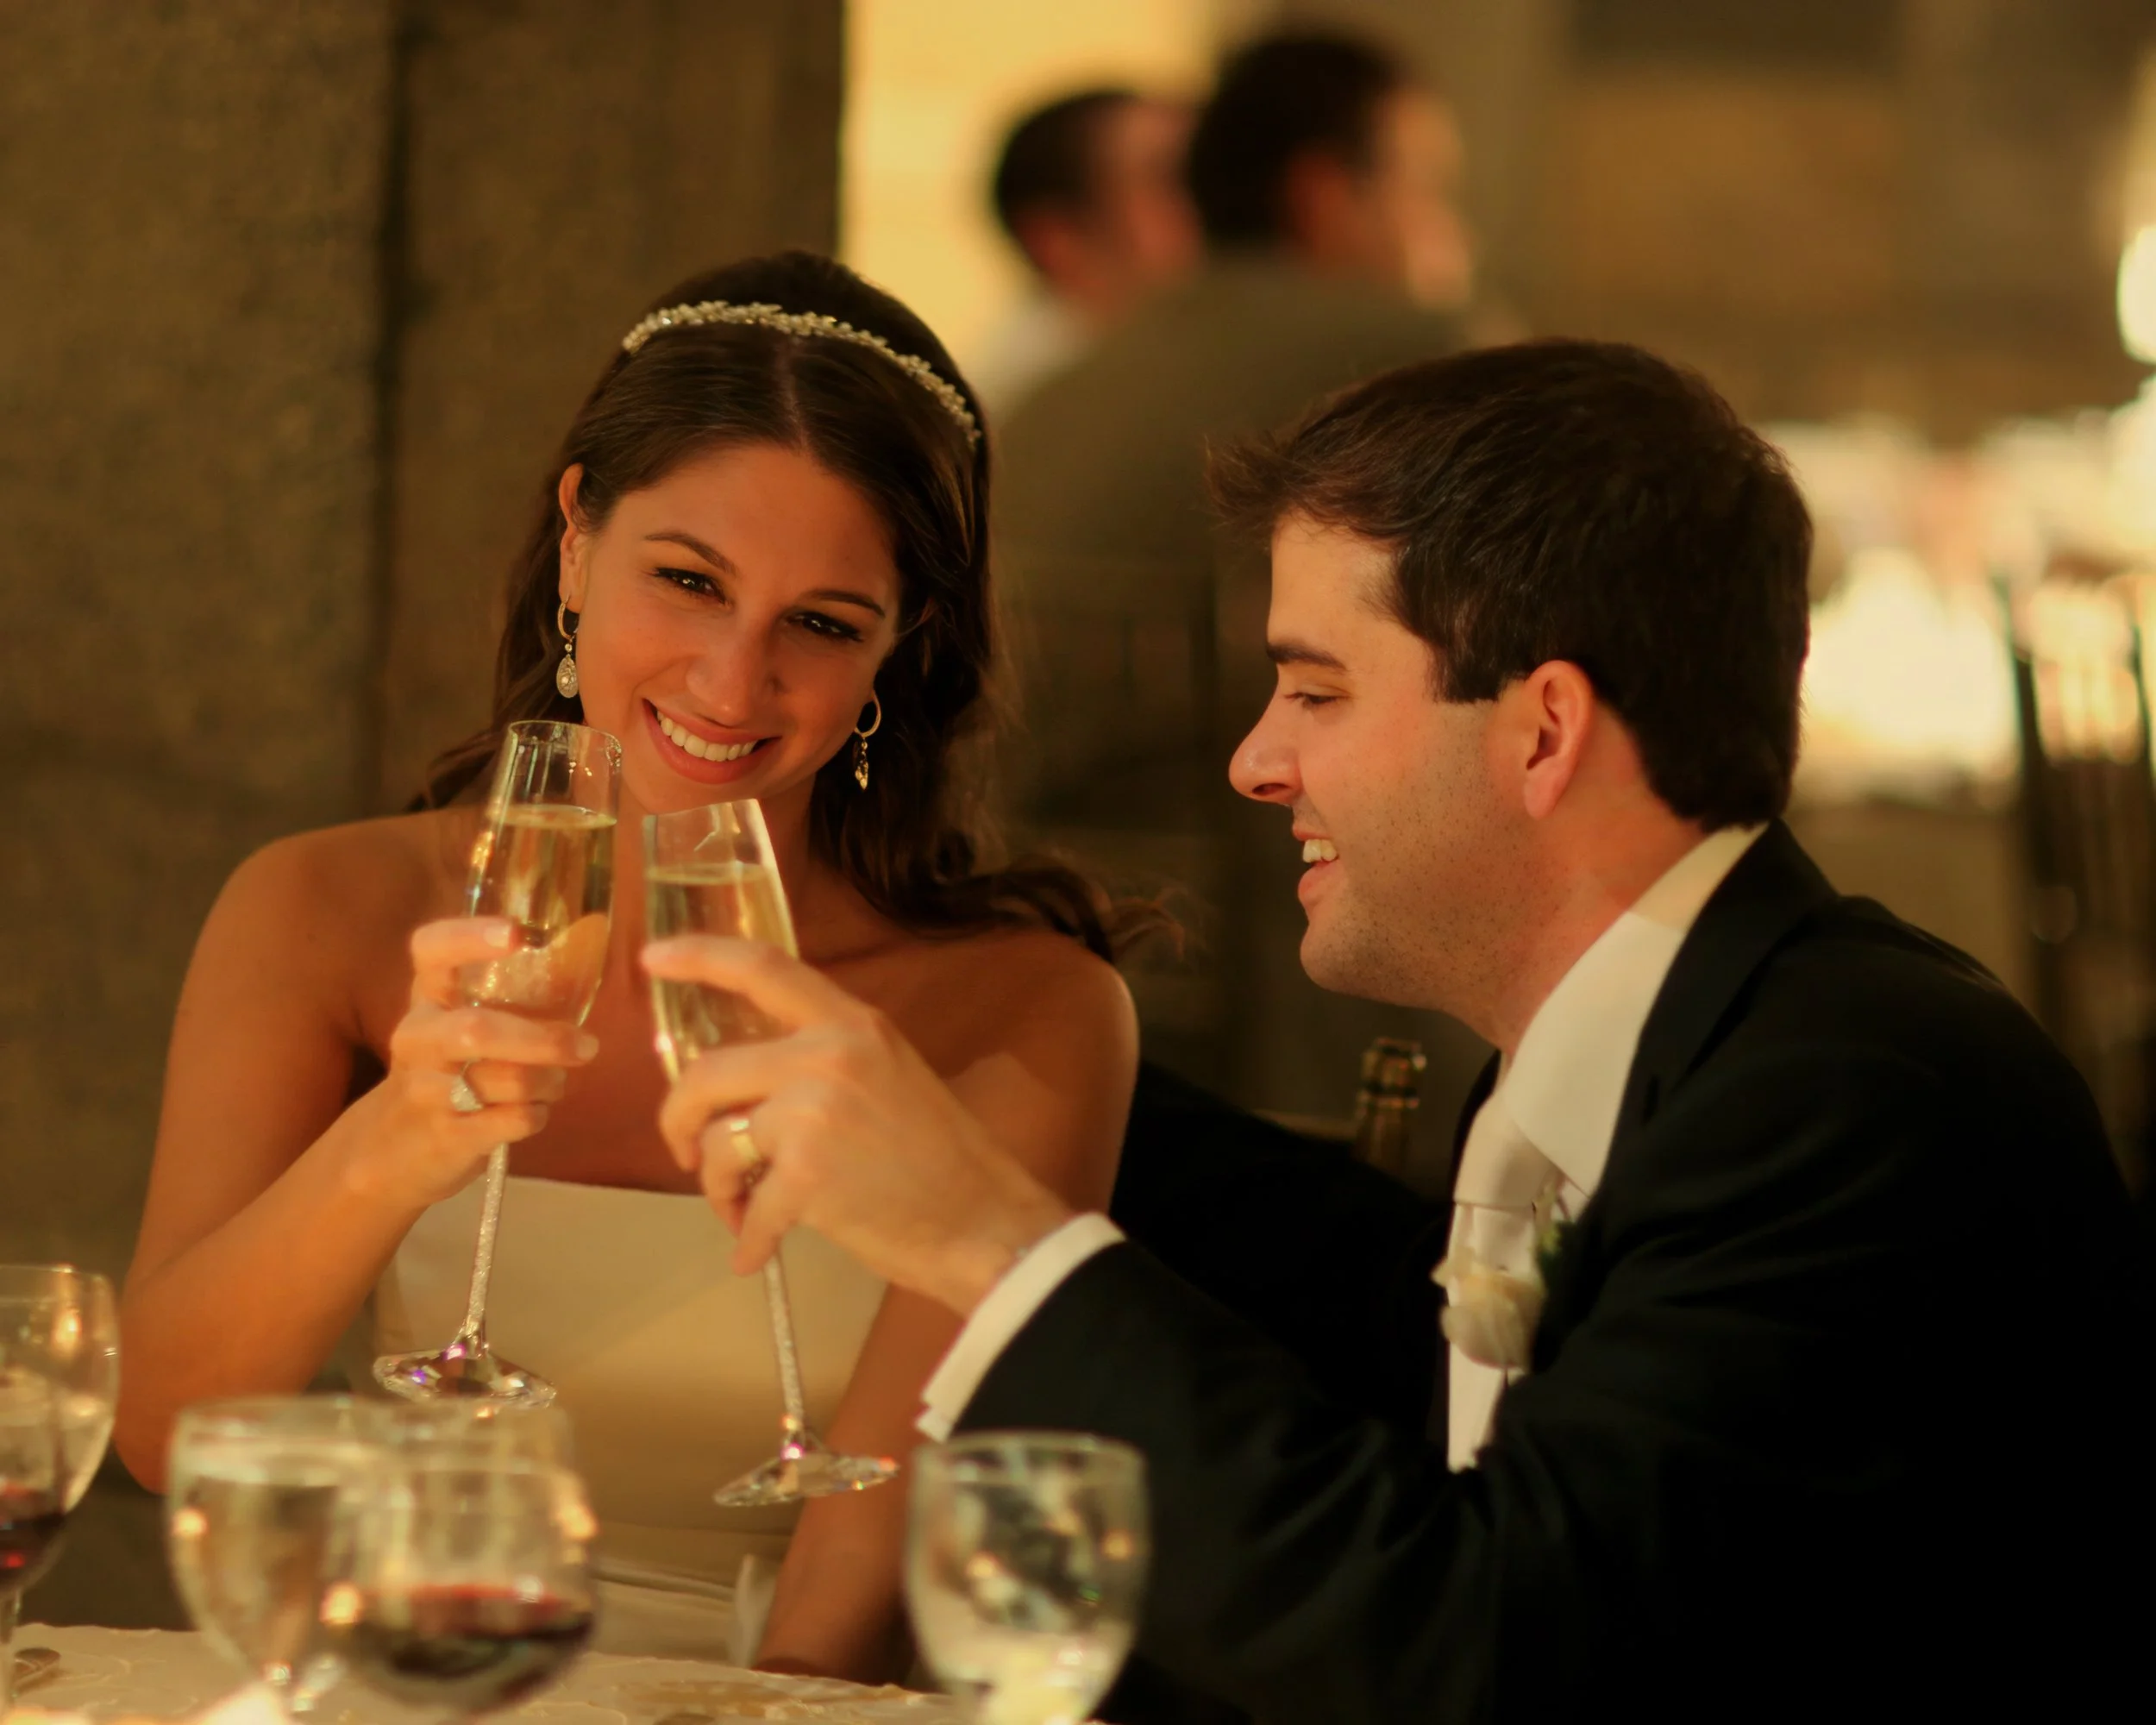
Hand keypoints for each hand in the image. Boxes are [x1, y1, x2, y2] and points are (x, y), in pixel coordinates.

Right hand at [343, 917, 596, 1211]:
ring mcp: (426, 1089)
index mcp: (428, 998)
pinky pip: (513, 1120)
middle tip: (587, 1046)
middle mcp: (419, 1037)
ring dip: (549, 1082)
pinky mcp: (446, 1134)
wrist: (390, 1148)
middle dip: (544, 1039)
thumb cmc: (446, 1071)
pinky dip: (537, 1115)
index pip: (431, 950)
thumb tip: (581, 967)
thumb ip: (505, 998)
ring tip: (555, 1082)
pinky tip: (532, 1112)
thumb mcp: (458, 1027)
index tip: (519, 934)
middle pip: (477, 1030)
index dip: (471, 936)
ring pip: (505, 1081)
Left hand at [643, 938, 1073, 1314]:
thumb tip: (744, 1085)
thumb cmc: (938, 1158)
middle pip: (707, 1072)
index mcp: (852, 1024)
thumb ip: (825, 1061)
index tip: (651, 958)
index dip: (700, 956)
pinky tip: (758, 1253)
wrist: (984, 1221)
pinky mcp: (807, 1174)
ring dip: (717, 1188)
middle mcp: (830, 1054)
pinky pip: (745, 1207)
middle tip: (685, 1153)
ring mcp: (815, 1112)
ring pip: (716, 1143)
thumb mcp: (890, 1075)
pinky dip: (747, 1238)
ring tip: (744, 1212)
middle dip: (678, 1120)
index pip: (764, 968)